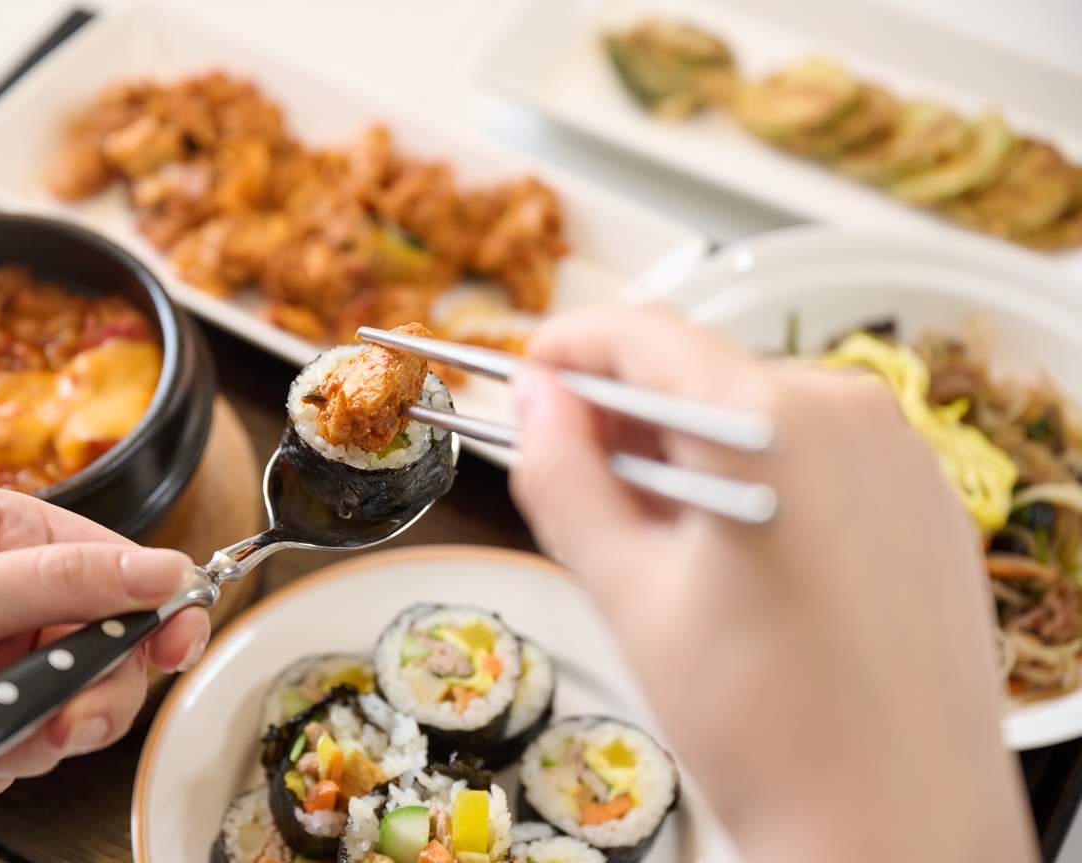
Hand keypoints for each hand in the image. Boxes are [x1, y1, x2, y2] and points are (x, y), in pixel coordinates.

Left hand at [0, 481, 210, 807]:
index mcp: (0, 536)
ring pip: (64, 710)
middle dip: (86, 692)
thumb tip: (162, 568)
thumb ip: (61, 583)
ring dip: (24, 736)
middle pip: (102, 648)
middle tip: (62, 718)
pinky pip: (13, 753)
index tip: (179, 644)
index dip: (155, 607)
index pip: (114, 566)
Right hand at [509, 306, 1034, 862]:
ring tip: (656, 543)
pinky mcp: (924, 496)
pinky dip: (756, 477)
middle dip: (625, 418)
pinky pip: (816, 452)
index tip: (529, 381)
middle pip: (701, 371)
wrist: (899, 827)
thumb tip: (533, 399)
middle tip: (576, 483)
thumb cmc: (769, 730)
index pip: (643, 334)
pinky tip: (731, 555)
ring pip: (756, 413)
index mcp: (771, 422)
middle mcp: (851, 413)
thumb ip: (564, 476)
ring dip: (688, 453)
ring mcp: (900, 452)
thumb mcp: (629, 594)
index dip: (569, 349)